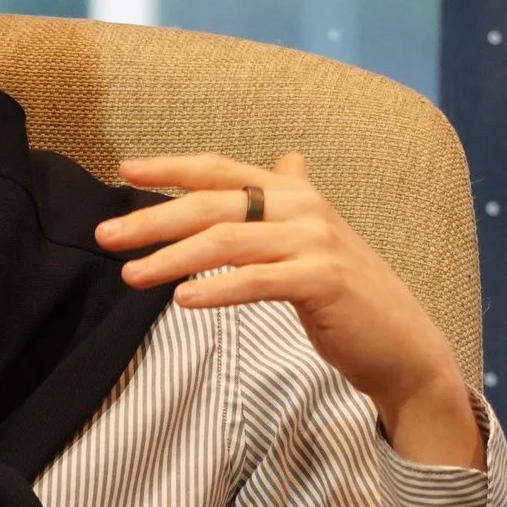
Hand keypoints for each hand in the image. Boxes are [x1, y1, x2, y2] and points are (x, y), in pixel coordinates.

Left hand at [96, 153, 482, 469]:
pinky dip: (216, 289)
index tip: (124, 171)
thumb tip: (284, 161)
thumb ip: (290, 203)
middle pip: (213, 204)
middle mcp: (304, 208)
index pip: (221, 171)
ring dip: (172, 258)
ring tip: (132, 275)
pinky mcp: (323, 281)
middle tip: (106, 237)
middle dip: (154, 219)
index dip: (171, 167)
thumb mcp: (316, 241)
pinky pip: (256, 282)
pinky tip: (184, 300)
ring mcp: (316, 242)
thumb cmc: (348, 296)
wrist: (401, 345)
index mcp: (295, 193)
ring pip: (227, 241)